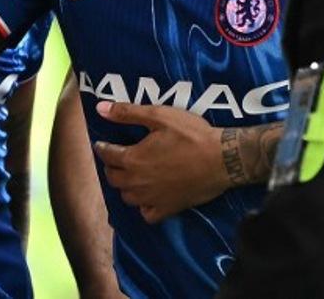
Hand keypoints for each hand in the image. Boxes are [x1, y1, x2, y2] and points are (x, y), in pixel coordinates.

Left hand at [92, 100, 227, 223]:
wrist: (223, 159)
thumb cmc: (191, 135)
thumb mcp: (159, 116)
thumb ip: (127, 113)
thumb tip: (100, 109)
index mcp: (133, 158)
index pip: (107, 155)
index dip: (102, 148)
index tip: (101, 145)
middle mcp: (138, 182)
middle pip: (113, 178)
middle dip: (111, 167)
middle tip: (116, 159)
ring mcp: (153, 198)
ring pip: (127, 197)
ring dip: (124, 186)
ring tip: (130, 176)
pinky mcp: (169, 208)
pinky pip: (147, 215)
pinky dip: (143, 208)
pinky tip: (147, 198)